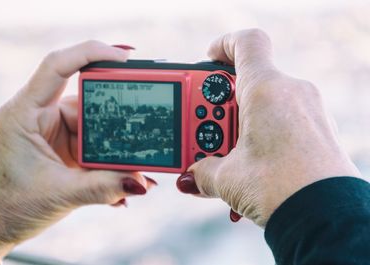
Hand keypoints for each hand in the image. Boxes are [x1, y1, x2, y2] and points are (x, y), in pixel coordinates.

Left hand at [0, 41, 154, 263]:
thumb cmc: (10, 205)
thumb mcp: (59, 195)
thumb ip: (102, 188)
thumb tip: (141, 182)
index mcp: (25, 113)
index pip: (57, 66)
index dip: (91, 53)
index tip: (124, 57)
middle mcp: (40, 114)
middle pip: (86, 97)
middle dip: (117, 110)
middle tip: (144, 117)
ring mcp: (55, 128)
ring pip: (96, 122)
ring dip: (116, 142)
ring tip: (135, 163)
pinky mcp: (65, 144)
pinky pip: (96, 141)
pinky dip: (110, 157)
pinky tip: (122, 175)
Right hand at [177, 29, 361, 226]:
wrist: (325, 218)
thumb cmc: (280, 189)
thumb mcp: (228, 177)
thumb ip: (203, 171)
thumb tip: (192, 176)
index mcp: (265, 89)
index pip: (246, 42)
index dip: (223, 45)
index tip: (208, 61)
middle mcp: (291, 92)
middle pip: (246, 83)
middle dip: (218, 106)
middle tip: (202, 132)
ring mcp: (308, 111)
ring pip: (262, 105)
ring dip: (236, 127)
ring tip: (223, 160)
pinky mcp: (317, 130)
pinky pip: (281, 121)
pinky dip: (260, 136)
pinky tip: (249, 167)